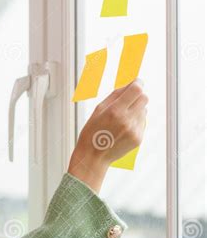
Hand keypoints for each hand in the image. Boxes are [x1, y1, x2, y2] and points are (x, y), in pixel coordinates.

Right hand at [68, 78, 147, 192]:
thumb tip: (130, 83)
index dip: (138, 83)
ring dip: (136, 109)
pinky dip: (135, 120)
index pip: (136, 90)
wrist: (93, 156)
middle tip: (129, 99)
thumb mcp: (98, 109)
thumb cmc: (92, 130)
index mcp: (114, 111)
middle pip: (144, 98)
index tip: (137, 81)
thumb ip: (115, 95)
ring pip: (144, 110)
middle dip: (138, 95)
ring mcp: (134, 130)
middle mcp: (127, 120)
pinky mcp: (138, 138)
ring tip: (122, 117)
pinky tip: (123, 127)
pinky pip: (142, 122)